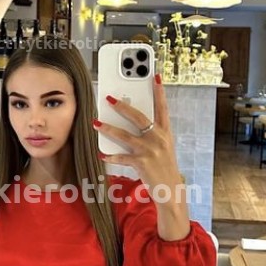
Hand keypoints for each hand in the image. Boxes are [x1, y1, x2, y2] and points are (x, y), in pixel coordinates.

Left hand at [93, 74, 189, 239]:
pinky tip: (101, 154)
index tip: (155, 76)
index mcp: (165, 133)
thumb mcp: (163, 147)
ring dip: (108, 128)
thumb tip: (130, 122)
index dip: (159, 91)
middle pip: (139, 117)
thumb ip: (151, 134)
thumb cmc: (164, 167)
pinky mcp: (141, 163)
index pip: (163, 108)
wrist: (170, 190)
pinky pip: (121, 157)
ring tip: (95, 122)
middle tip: (109, 98)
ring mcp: (150, 151)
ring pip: (124, 135)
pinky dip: (110, 156)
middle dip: (122, 106)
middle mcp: (159, 139)